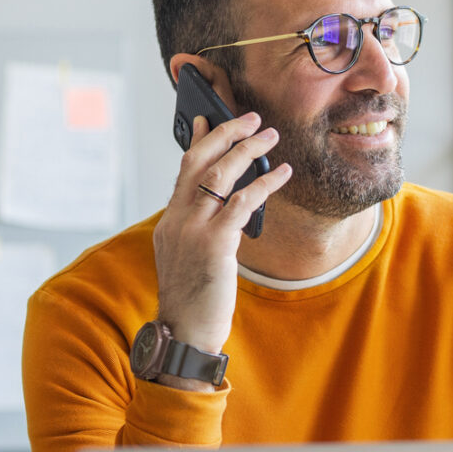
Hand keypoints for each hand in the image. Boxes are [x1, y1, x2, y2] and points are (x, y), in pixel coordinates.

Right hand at [150, 112, 291, 366]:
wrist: (186, 334)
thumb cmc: (194, 301)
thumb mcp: (190, 258)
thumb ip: (200, 230)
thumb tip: (226, 209)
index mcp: (170, 222)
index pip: (183, 171)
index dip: (198, 141)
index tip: (208, 117)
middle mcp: (177, 220)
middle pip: (198, 162)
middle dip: (225, 134)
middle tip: (250, 117)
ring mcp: (193, 231)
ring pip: (219, 175)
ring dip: (247, 150)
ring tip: (270, 136)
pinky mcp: (214, 244)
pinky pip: (241, 203)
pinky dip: (264, 183)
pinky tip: (283, 174)